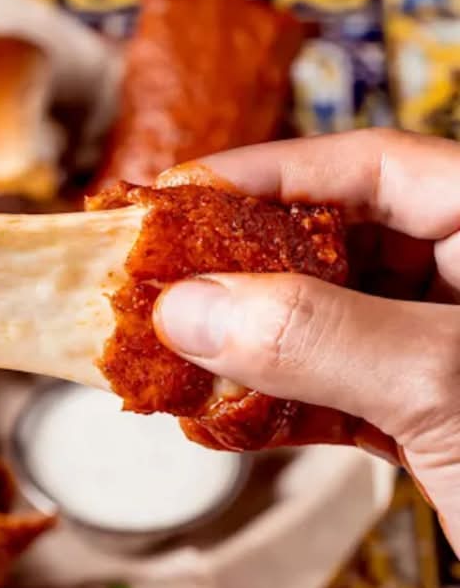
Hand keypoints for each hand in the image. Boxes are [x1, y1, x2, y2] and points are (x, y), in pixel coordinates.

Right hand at [153, 129, 459, 547]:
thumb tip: (188, 306)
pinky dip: (278, 406)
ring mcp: (452, 355)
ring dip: (249, 344)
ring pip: (330, 323)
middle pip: (337, 244)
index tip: (175, 195)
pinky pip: (338, 393)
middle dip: (242, 267)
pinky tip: (222, 414)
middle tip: (158, 278)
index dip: (266, 174)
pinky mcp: (435, 421)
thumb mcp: (447, 387)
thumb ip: (315, 337)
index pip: (374, 167)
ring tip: (173, 350)